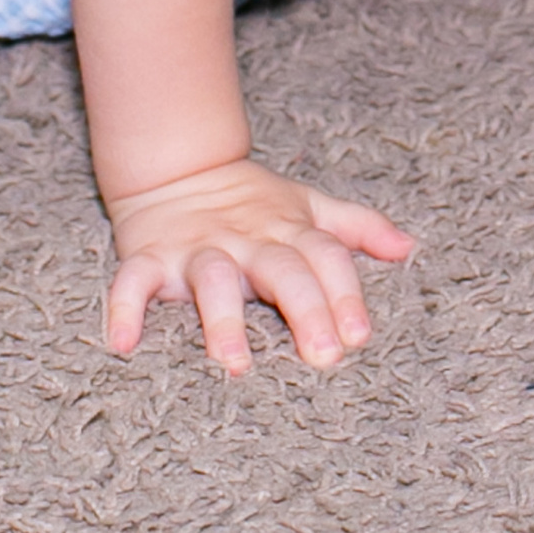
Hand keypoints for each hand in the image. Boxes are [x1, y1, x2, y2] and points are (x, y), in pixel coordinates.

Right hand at [103, 156, 414, 374]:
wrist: (179, 169)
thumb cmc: (255, 206)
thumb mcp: (309, 208)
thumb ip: (357, 229)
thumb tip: (409, 247)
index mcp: (288, 230)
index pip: (326, 257)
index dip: (345, 293)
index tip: (360, 335)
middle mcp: (248, 240)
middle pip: (282, 269)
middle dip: (305, 309)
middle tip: (326, 356)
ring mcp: (198, 248)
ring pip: (213, 280)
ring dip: (223, 319)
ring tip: (236, 363)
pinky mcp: (150, 257)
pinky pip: (133, 282)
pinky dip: (125, 308)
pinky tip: (124, 344)